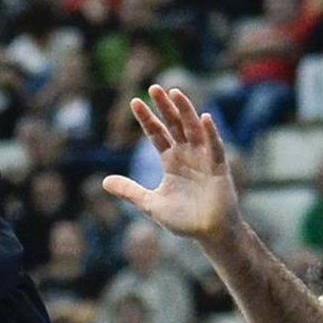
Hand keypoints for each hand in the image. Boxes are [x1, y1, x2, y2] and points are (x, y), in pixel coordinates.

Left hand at [103, 86, 242, 245]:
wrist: (209, 234)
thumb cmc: (184, 219)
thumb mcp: (151, 204)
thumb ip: (130, 191)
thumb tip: (104, 182)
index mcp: (171, 161)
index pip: (157, 134)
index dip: (147, 118)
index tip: (135, 102)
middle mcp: (187, 155)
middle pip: (174, 125)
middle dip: (165, 107)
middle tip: (154, 88)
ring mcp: (203, 159)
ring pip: (193, 129)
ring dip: (185, 111)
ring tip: (175, 92)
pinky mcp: (218, 167)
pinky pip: (215, 146)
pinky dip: (210, 132)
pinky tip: (204, 117)